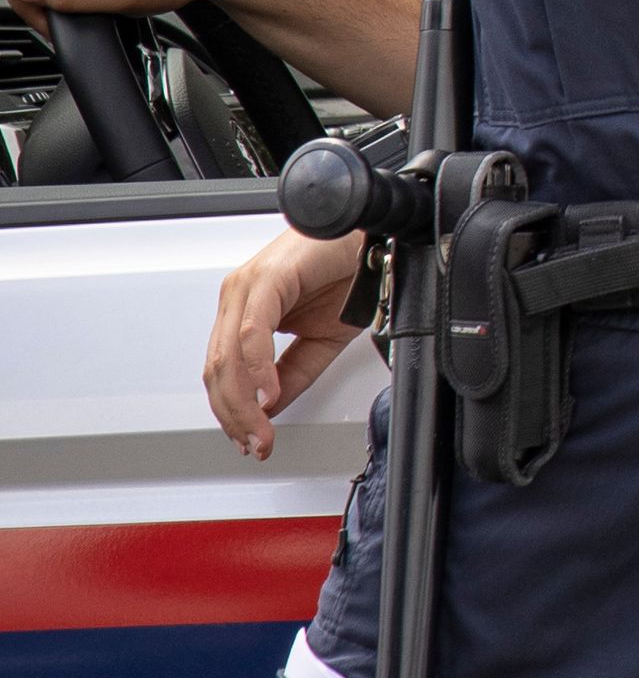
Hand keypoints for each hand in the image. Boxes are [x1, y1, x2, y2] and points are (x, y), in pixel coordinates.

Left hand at [205, 227, 368, 459]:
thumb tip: (269, 408)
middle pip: (219, 370)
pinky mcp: (267, 278)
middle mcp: (239, 297)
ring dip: (243, 402)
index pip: (224, 373)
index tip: (252, 439)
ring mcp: (249, 286)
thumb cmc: (351, 270)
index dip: (233, 412)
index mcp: (246, 310)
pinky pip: (253, 332)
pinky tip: (269, 391)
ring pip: (229, 356)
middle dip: (235, 415)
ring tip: (260, 428)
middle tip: (255, 442)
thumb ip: (293, 371)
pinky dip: (258, 367)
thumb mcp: (322, 337)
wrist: (379, 234)